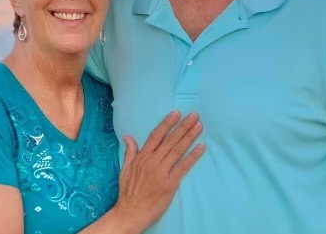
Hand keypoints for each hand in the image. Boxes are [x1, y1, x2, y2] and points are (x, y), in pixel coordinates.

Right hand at [112, 111, 204, 230]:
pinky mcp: (170, 183)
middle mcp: (153, 161)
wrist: (131, 211)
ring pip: (178, 150)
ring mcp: (162, 172)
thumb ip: (129, 152)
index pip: (156, 136)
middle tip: (194, 115)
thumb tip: (128, 136)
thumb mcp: (125, 169)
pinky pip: (183, 167)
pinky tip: (201, 147)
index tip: (176, 113)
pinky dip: (192, 156)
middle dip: (183, 126)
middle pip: (170, 140)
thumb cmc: (128, 191)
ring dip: (189, 137)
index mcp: (142, 157)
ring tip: (199, 126)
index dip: (167, 124)